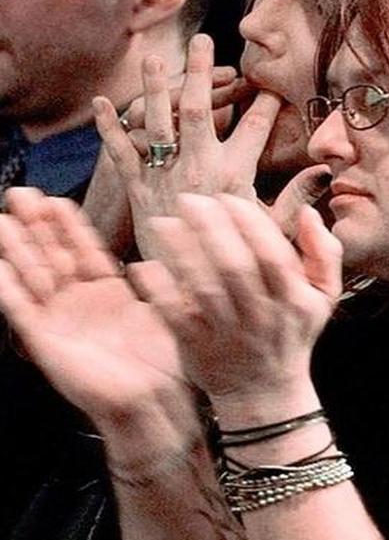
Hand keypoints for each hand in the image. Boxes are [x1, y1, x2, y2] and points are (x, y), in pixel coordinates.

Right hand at [0, 188, 188, 423]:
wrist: (151, 401)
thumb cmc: (163, 363)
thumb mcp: (165, 312)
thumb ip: (156, 284)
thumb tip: (148, 258)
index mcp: (110, 293)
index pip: (84, 250)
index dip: (68, 226)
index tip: (55, 199)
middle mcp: (81, 302)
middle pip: (53, 255)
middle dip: (37, 225)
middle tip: (21, 193)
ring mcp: (60, 320)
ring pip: (33, 274)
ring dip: (17, 247)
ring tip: (3, 218)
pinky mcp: (44, 340)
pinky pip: (21, 308)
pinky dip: (7, 287)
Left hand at [92, 34, 331, 258]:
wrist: (188, 293)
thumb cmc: (237, 264)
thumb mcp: (275, 232)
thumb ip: (298, 199)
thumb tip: (324, 170)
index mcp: (234, 176)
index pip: (253, 126)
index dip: (264, 102)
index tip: (271, 86)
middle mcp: (197, 168)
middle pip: (200, 109)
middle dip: (202, 72)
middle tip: (204, 40)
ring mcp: (164, 176)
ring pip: (158, 121)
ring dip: (156, 87)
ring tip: (157, 59)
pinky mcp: (137, 189)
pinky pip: (120, 152)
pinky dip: (109, 127)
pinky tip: (101, 103)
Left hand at [134, 193, 341, 423]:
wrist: (266, 392)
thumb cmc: (292, 333)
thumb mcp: (324, 296)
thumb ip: (324, 252)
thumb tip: (308, 212)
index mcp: (294, 300)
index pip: (271, 253)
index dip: (248, 222)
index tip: (227, 199)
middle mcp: (263, 317)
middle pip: (235, 266)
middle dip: (210, 228)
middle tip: (189, 200)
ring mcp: (229, 335)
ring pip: (204, 288)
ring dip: (181, 252)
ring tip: (163, 223)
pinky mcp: (198, 349)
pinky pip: (176, 317)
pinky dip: (159, 290)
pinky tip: (144, 266)